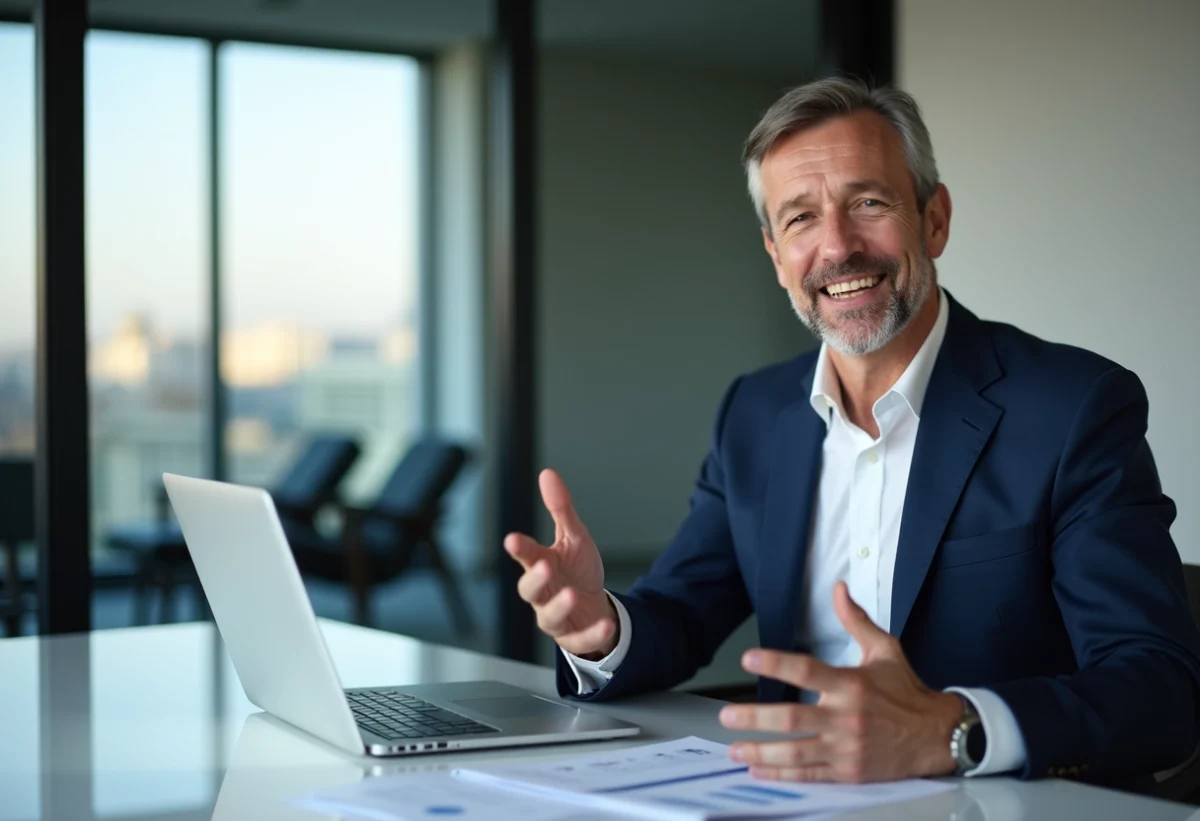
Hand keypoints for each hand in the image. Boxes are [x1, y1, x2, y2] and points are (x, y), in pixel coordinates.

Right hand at [504, 469, 617, 658]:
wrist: (594, 606)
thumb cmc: (577, 571)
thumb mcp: (574, 537)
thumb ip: (560, 509)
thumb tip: (548, 474)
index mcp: (542, 565)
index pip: (526, 555)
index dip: (520, 548)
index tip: (512, 539)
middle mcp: (544, 593)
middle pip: (530, 590)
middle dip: (535, 580)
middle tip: (544, 567)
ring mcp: (556, 616)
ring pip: (549, 617)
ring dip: (559, 607)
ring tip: (572, 594)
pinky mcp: (573, 636)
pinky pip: (579, 639)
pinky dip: (592, 633)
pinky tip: (604, 623)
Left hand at [718, 581, 960, 781]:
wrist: (937, 734)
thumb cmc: (907, 690)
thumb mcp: (884, 649)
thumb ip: (856, 620)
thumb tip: (838, 589)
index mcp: (851, 685)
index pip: (807, 671)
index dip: (776, 664)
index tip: (749, 658)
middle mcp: (846, 717)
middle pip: (792, 719)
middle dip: (755, 718)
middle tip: (727, 716)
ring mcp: (846, 748)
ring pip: (796, 752)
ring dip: (761, 751)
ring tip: (734, 749)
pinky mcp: (849, 771)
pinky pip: (810, 774)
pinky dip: (782, 774)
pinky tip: (759, 769)